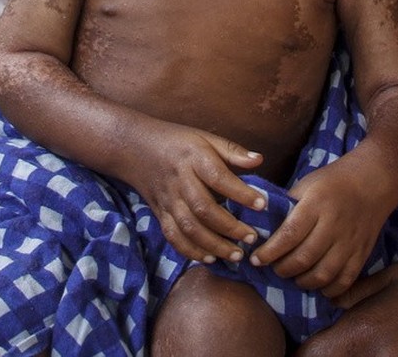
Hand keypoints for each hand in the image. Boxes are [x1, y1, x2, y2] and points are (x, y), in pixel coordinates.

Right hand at [122, 123, 268, 264]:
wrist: (135, 148)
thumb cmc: (177, 142)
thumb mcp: (205, 138)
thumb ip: (232, 150)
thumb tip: (259, 160)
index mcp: (194, 158)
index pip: (219, 177)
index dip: (241, 193)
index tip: (262, 204)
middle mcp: (180, 180)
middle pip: (203, 208)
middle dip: (230, 227)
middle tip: (252, 237)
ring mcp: (168, 200)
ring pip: (189, 227)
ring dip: (214, 244)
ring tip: (236, 254)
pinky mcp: (159, 214)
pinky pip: (173, 236)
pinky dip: (190, 251)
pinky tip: (209, 258)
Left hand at [250, 159, 387, 296]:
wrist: (373, 181)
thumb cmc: (333, 181)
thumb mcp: (306, 185)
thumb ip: (287, 207)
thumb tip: (263, 229)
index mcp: (316, 204)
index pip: (289, 234)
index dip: (270, 252)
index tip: (256, 259)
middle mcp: (334, 224)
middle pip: (304, 257)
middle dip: (283, 269)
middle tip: (274, 268)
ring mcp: (350, 241)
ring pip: (323, 273)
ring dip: (303, 282)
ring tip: (294, 277)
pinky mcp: (363, 253)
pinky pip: (345, 280)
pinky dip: (329, 290)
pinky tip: (318, 286)